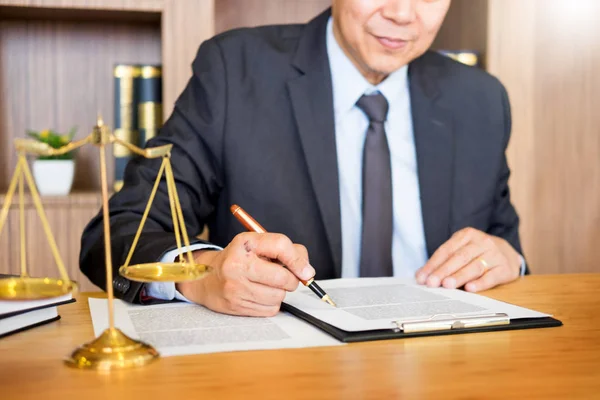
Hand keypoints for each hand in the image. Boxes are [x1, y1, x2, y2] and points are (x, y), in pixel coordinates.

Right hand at [176, 232, 314, 316]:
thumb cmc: (240, 260)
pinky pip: (271, 309)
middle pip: (283, 277)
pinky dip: (271, 304)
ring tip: (267, 285)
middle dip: (291, 280)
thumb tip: (307, 272)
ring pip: (279, 296)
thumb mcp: (258, 246)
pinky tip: (260, 295)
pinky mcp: (236, 306)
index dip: (298, 259)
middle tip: (286, 278)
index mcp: (244, 243)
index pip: (280, 245)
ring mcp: (235, 287)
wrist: (207, 279)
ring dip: (280, 292)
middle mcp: (237, 265)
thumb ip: (286, 251)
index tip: (306, 271)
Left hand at [415, 228, 521, 291]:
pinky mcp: (505, 268)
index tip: (422, 277)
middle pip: (459, 258)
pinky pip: (492, 277)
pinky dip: (480, 283)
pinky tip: (470, 289)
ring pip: (474, 266)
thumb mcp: (461, 250)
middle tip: (432, 283)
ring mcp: (495, 255)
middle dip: (443, 271)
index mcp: (467, 235)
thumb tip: (420, 275)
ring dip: (459, 277)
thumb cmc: (478, 253)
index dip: (433, 264)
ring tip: (447, 285)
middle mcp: (482, 242)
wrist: (508, 253)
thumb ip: (442, 261)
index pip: (446, 250)